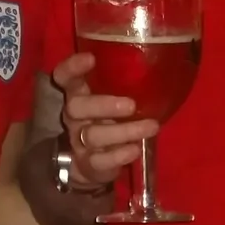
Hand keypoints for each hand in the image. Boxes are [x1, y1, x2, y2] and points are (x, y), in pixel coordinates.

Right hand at [54, 52, 154, 185]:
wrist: (93, 166)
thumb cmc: (109, 121)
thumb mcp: (111, 101)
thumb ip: (122, 86)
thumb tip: (159, 68)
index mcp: (78, 95)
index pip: (65, 77)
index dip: (72, 67)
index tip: (91, 58)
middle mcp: (74, 117)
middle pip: (76, 107)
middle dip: (103, 105)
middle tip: (131, 105)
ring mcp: (79, 142)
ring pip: (93, 135)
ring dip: (124, 131)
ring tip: (152, 127)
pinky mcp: (89, 165)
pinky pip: (100, 161)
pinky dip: (119, 155)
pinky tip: (136, 150)